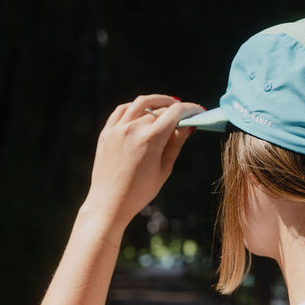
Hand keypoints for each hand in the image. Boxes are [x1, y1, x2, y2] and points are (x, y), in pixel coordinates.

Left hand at [80, 94, 203, 244]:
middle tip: (186, 115)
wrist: (110, 203)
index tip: (199, 111)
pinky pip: (122, 110)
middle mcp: (132, 129)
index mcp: (150, 139)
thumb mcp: (164, 169)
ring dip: (157, 101)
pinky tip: (145, 110)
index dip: (190, 109)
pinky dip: (136, 107)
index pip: (175, 113)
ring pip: (141, 104)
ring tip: (168, 104)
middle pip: (160, 109)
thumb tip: (188, 125)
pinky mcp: (106, 132)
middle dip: (175, 110)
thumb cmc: (141, 191)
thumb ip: (176, 143)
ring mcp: (117, 129)